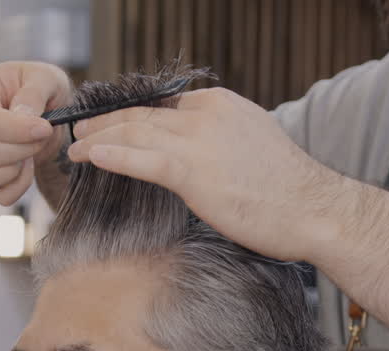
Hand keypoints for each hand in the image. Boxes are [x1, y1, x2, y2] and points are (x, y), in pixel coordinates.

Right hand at [0, 62, 72, 205]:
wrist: (44, 110)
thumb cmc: (41, 88)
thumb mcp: (46, 78)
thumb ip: (34, 93)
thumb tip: (22, 115)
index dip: (19, 131)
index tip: (45, 128)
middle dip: (24, 149)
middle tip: (42, 135)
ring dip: (17, 171)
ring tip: (31, 152)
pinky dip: (15, 188)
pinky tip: (26, 169)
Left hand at [67, 87, 338, 262]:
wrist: (313, 208)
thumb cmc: (285, 190)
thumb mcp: (249, 147)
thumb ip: (217, 143)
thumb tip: (193, 158)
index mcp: (218, 105)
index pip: (161, 106)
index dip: (130, 116)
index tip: (110, 127)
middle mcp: (205, 114)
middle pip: (141, 114)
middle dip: (105, 123)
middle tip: (79, 131)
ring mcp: (198, 140)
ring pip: (134, 132)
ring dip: (97, 139)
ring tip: (75, 148)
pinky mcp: (193, 171)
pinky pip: (141, 158)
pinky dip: (112, 155)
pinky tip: (91, 158)